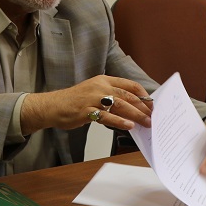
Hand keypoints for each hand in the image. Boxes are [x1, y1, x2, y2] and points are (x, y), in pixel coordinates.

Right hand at [21, 75, 151, 134]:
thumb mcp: (94, 92)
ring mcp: (93, 98)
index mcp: (104, 80)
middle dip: (143, 107)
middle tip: (152, 116)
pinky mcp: (86, 111)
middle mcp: (100, 86)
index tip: (152, 104)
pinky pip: (107, 116)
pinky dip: (120, 121)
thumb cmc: (74, 101)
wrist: (52, 106)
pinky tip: (129, 126)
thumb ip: (111, 97)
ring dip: (136, 115)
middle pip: (127, 95)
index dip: (143, 94)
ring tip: (146, 122)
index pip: (129, 85)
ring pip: (120, 105)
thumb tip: (131, 109)